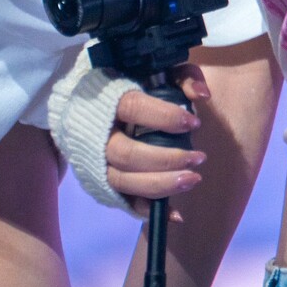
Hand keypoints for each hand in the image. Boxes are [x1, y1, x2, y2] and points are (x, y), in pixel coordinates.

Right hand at [106, 64, 209, 215]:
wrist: (83, 107)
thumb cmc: (131, 87)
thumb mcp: (157, 73)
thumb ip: (182, 78)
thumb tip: (202, 96)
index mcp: (108, 101)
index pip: (133, 108)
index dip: (165, 117)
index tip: (194, 123)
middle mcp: (97, 135)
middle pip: (127, 154)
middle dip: (166, 159)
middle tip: (199, 158)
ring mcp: (96, 163)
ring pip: (123, 181)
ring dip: (161, 185)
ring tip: (193, 179)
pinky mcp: (101, 184)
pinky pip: (123, 203)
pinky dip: (149, 211)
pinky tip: (177, 214)